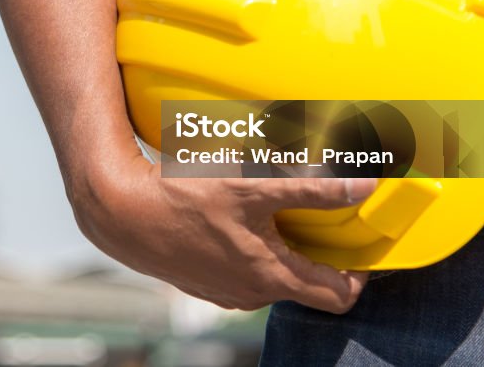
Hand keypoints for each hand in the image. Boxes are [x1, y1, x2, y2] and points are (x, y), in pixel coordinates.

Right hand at [72, 153, 377, 312]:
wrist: (121, 211)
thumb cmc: (184, 197)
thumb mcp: (253, 185)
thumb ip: (312, 189)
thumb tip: (363, 187)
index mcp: (271, 276)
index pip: (340, 297)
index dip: (359, 272)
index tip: (358, 241)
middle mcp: (251, 294)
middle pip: (306, 285)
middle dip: (317, 252)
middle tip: (316, 214)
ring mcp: (225, 292)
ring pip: (272, 276)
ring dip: (280, 249)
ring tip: (271, 209)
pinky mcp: (204, 282)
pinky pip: (243, 272)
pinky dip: (251, 250)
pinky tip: (234, 218)